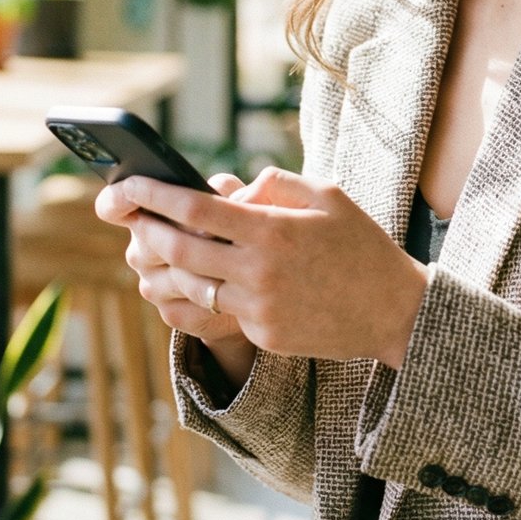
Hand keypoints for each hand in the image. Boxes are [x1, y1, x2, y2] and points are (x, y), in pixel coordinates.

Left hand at [99, 167, 430, 369]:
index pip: (196, 209)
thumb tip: (226, 191)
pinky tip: (192, 278)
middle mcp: (260, 271)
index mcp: (274, 229)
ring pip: (190, 286)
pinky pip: (218, 310)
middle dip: (145, 230)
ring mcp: (259, 308)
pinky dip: (201, 291)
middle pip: (180, 249)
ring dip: (163, 266)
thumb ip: (273, 184)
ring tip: (151, 247)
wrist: (393, 310)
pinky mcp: (264, 335)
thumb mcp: (327, 195)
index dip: (155, 195)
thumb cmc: (360, 244)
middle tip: (127, 216)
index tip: (128, 184)